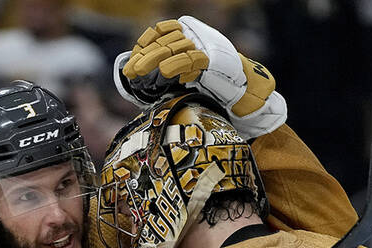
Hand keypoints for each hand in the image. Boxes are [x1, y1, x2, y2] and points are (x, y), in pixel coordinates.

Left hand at [114, 16, 286, 137]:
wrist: (241, 91)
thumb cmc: (211, 84)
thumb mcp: (184, 70)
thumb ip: (166, 65)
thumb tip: (140, 68)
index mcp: (188, 32)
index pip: (160, 31)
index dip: (144, 43)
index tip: (132, 60)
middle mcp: (196, 34)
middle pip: (164, 40)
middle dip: (144, 56)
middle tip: (130, 70)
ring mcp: (204, 44)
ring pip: (174, 47)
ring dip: (154, 60)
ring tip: (139, 72)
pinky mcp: (212, 58)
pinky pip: (190, 59)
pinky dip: (175, 65)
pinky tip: (162, 72)